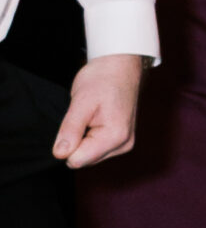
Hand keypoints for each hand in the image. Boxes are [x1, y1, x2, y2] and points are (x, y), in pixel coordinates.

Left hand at [52, 54, 143, 168]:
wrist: (120, 67)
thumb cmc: (102, 80)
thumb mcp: (81, 101)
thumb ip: (70, 129)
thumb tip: (59, 154)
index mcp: (115, 136)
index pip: (78, 159)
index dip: (68, 142)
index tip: (75, 121)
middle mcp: (123, 145)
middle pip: (84, 159)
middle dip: (77, 140)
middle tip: (84, 116)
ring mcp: (124, 144)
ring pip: (89, 156)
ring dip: (83, 138)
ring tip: (91, 115)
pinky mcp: (121, 142)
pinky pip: (96, 149)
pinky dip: (90, 137)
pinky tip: (96, 119)